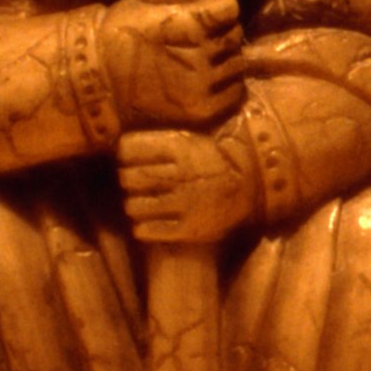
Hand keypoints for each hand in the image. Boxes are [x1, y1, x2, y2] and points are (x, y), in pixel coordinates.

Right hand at [100, 0, 244, 127]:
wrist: (98, 83)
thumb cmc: (118, 39)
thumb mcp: (145, 8)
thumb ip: (181, 6)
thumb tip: (212, 2)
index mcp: (188, 24)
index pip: (229, 8)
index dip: (223, 5)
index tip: (215, 6)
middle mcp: (200, 55)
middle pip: (235, 36)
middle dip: (223, 34)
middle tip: (205, 37)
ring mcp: (203, 85)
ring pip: (238, 65)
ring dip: (227, 60)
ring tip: (207, 60)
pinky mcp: (203, 110)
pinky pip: (236, 94)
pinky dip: (229, 86)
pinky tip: (214, 81)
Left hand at [118, 127, 257, 245]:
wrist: (252, 184)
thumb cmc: (213, 160)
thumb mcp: (191, 140)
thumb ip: (160, 142)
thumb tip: (118, 147)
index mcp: (179, 147)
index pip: (129, 149)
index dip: (123, 155)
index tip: (126, 159)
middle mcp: (180, 175)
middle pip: (129, 178)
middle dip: (126, 180)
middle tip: (131, 183)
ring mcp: (185, 203)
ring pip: (135, 206)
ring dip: (132, 206)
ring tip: (139, 204)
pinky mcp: (189, 228)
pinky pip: (150, 230)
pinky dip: (141, 228)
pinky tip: (144, 224)